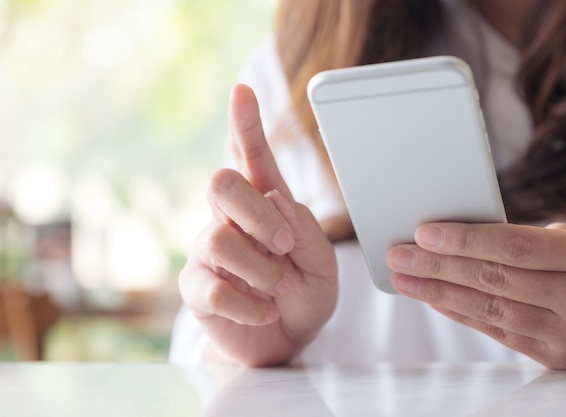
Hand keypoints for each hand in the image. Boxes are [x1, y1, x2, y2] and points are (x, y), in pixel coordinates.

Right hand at [179, 84, 337, 366]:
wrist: (285, 341)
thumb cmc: (305, 293)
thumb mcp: (322, 262)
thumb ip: (305, 229)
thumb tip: (273, 198)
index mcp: (265, 204)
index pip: (251, 156)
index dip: (245, 123)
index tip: (242, 90)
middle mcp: (230, 219)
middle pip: (222, 183)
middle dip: (258, 214)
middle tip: (285, 246)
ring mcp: (209, 251)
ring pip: (222, 241)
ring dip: (262, 270)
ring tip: (279, 288)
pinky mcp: (197, 287)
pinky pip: (215, 287)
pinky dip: (250, 304)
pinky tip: (265, 309)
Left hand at [387, 221, 565, 368]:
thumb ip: (529, 244)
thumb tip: (466, 241)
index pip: (515, 247)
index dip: (466, 239)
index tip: (424, 233)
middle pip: (494, 279)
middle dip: (437, 266)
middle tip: (399, 256)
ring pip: (489, 309)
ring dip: (439, 294)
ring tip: (404, 280)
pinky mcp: (556, 358)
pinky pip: (498, 332)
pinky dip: (461, 314)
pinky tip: (434, 300)